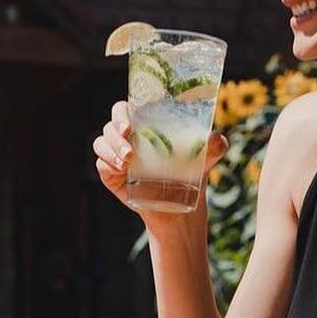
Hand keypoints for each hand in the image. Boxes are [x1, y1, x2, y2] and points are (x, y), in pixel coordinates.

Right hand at [93, 101, 228, 211]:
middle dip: (115, 130)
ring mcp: (117, 155)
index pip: (126, 108)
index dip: (122, 112)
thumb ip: (215, 146)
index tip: (130, 124)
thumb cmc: (192, 174)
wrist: (180, 209)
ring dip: (111, 149)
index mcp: (146, 125)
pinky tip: (122, 171)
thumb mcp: (206, 158)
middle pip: (110, 124)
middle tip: (128, 141)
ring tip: (127, 162)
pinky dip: (108, 164)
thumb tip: (216, 137)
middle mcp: (128, 137)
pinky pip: (101, 164)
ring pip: (101, 142)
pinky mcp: (112, 175)